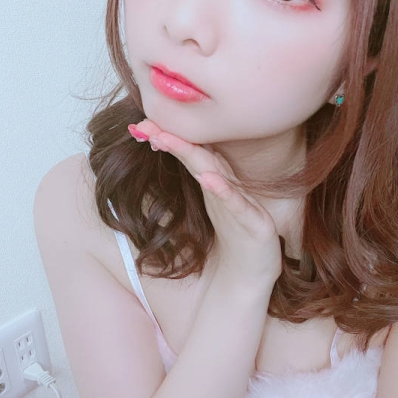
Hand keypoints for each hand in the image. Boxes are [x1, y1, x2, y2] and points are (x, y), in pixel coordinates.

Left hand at [128, 120, 282, 283]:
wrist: (255, 274)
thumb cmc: (236, 238)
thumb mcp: (214, 208)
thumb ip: (203, 182)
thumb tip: (183, 160)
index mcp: (216, 185)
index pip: (190, 156)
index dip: (169, 139)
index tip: (142, 125)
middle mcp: (228, 189)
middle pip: (199, 158)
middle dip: (175, 139)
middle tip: (147, 123)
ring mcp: (241, 205)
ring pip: (216, 175)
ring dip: (194, 156)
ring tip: (169, 140)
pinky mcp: (254, 224)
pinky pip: (236, 206)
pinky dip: (223, 191)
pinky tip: (208, 179)